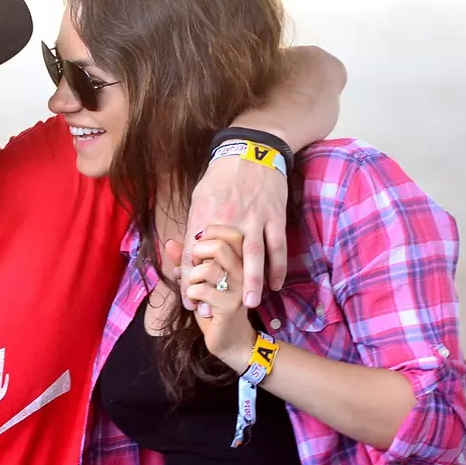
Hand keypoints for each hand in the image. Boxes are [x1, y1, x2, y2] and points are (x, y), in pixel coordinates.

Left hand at [181, 155, 287, 310]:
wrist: (251, 150)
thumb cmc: (221, 175)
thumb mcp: (198, 197)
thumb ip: (195, 224)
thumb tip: (188, 249)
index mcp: (205, 216)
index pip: (194, 255)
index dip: (189, 280)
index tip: (187, 301)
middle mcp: (228, 221)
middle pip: (222, 261)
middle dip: (217, 289)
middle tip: (213, 314)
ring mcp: (254, 219)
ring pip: (254, 257)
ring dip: (253, 283)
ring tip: (250, 305)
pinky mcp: (274, 217)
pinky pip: (278, 247)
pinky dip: (278, 267)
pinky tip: (276, 284)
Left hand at [183, 225, 257, 371]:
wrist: (231, 340)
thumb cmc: (214, 307)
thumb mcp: (199, 281)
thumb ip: (186, 261)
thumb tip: (170, 242)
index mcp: (241, 261)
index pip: (230, 233)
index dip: (208, 236)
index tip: (197, 252)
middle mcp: (245, 272)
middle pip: (219, 246)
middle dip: (196, 256)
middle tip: (194, 270)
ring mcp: (240, 289)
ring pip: (208, 268)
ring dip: (192, 279)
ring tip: (194, 290)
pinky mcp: (230, 306)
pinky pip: (202, 290)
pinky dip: (191, 295)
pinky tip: (195, 304)